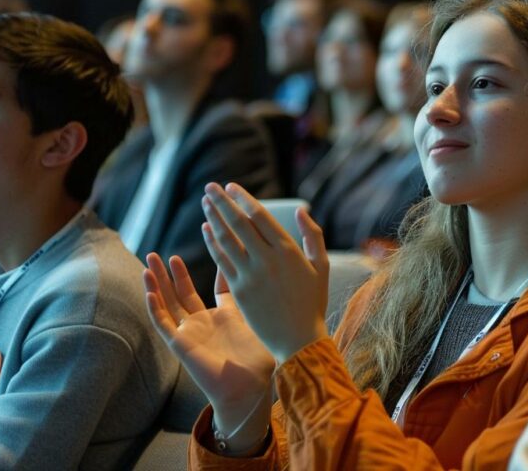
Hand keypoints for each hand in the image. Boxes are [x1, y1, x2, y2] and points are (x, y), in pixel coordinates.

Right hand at [142, 252, 275, 451]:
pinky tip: (149, 289)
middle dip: (173, 272)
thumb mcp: (262, 323)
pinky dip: (155, 306)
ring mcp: (191, 333)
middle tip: (165, 251)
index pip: (217, 286)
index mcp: (228, 316)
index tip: (212, 238)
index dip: (214, 264)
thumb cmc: (261, 363)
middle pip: (183, 292)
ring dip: (158, 283)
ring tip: (150, 260)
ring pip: (168, 303)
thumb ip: (266, 301)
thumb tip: (285, 279)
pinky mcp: (180, 344)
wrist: (249, 389)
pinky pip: (163, 323)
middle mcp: (206, 323)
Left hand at [201, 182, 329, 362]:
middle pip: (238, 223)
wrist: (298, 340)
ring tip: (205, 202)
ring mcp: (251, 275)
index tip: (231, 186)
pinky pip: (222, 261)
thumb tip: (301, 211)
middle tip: (210, 186)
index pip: (260, 216)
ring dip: (214, 218)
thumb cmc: (313, 303)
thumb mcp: (322, 267)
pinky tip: (206, 230)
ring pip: (226, 240)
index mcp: (289, 251)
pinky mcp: (239, 290)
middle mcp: (267, 260)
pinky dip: (212, 243)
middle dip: (222, 202)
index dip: (243, 198)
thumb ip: (314, 236)